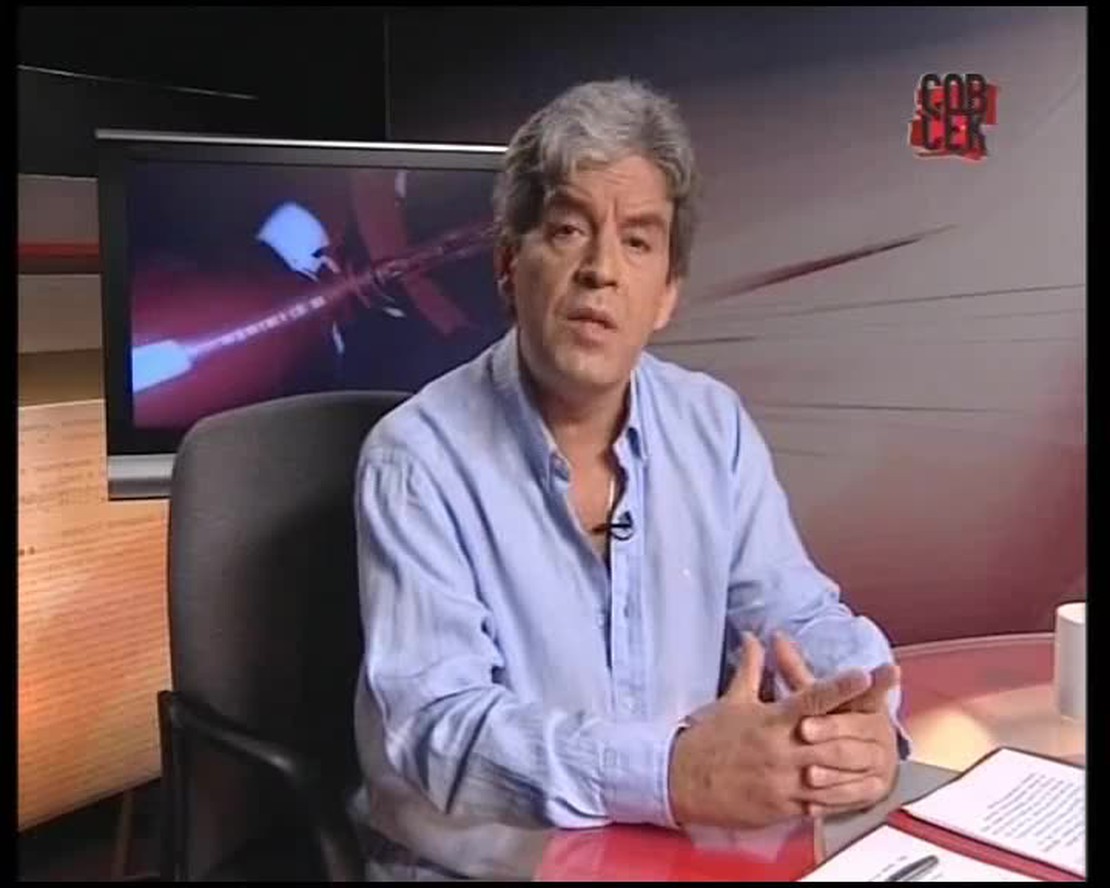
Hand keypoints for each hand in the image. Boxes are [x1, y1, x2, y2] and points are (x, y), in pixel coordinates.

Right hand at [667, 633, 879, 828]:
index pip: (811, 698)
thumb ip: (752, 668)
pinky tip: (857, 793)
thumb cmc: (709, 739)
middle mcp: (781, 748)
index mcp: (771, 719)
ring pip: (831, 776)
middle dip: (862, 732)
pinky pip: (819, 804)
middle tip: (889, 724)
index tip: (864, 674)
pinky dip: (840, 799)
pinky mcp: (781, 807)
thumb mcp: (731, 700)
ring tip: (883, 765)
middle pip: (831, 740)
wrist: (681, 778)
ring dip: (858, 771)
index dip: (840, 686)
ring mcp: (783, 780)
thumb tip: (755, 637)